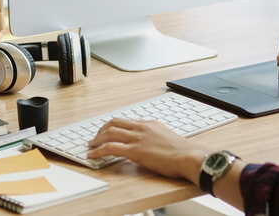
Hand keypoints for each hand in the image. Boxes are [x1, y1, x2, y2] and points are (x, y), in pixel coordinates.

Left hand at [87, 118, 208, 182]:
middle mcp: (142, 127)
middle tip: (96, 137)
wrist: (188, 156)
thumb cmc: (182, 152)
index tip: (108, 132)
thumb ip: (155, 138)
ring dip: (97, 139)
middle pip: (115, 123)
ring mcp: (137, 138)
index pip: (127, 121)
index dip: (114, 126)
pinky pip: (110, 147)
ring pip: (109, 133)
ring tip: (91, 145)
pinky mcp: (134, 150)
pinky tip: (92, 155)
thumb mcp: (167, 138)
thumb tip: (149, 145)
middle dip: (102, 129)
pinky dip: (98, 150)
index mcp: (150, 124)